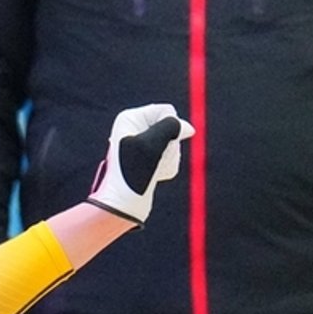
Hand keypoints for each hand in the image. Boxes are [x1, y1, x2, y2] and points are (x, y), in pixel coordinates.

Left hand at [86, 104, 192, 222]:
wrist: (124, 203)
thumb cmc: (132, 172)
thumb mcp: (152, 144)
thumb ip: (172, 127)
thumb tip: (188, 128)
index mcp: (130, 118)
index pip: (166, 110)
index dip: (170, 126)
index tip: (156, 142)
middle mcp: (135, 129)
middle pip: (172, 128)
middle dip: (170, 145)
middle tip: (153, 159)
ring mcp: (143, 145)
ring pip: (174, 144)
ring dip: (169, 158)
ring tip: (152, 169)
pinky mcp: (150, 159)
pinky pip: (172, 158)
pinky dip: (168, 168)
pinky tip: (154, 176)